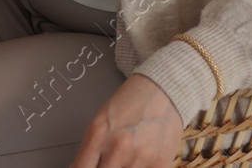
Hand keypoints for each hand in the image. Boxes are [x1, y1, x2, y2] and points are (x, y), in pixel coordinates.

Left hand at [67, 74, 183, 167]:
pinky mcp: (160, 164)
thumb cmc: (129, 103)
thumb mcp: (100, 121)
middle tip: (108, 160)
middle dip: (104, 167)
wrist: (161, 91)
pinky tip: (140, 159)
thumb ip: (90, 148)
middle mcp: (117, 147)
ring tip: (126, 155)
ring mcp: (139, 158)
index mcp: (97, 134)